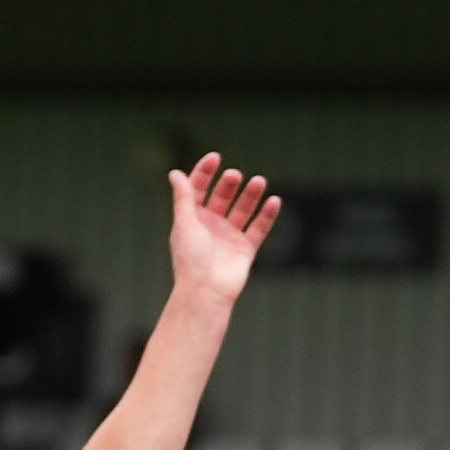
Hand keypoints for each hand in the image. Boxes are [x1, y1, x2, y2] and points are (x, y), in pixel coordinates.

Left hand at [164, 152, 280, 304]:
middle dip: (228, 185)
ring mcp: (229, 237)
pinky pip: (259, 227)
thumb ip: (183, 198)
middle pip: (221, 198)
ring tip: (259, 181)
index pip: (197, 190)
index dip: (204, 173)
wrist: (207, 291)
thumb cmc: (191, 259)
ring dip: (251, 195)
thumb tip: (174, 173)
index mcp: (190, 220)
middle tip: (235, 175)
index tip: (215, 157)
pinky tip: (275, 200)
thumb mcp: (185, 223)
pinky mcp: (246, 249)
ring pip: (243, 210)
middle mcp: (209, 227)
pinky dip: (268, 214)